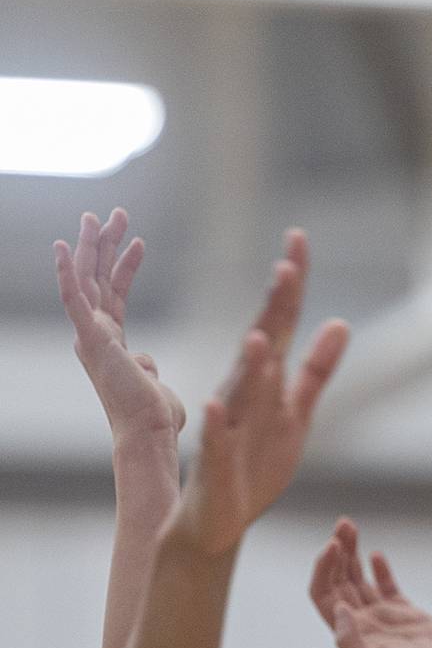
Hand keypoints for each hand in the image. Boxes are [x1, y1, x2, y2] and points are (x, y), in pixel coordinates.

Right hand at [55, 210, 184, 445]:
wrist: (149, 434)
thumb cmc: (155, 418)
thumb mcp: (153, 384)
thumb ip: (147, 368)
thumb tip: (144, 361)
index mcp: (111, 343)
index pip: (115, 294)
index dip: (125, 266)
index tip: (138, 241)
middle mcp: (96, 336)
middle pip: (98, 279)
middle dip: (105, 244)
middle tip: (114, 214)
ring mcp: (91, 336)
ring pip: (87, 280)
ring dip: (92, 247)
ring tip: (98, 216)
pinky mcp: (92, 339)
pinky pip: (74, 299)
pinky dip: (66, 272)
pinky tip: (61, 246)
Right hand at [173, 232, 348, 554]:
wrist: (217, 520)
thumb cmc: (255, 466)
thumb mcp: (297, 414)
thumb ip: (317, 369)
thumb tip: (342, 322)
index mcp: (265, 382)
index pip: (280, 324)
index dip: (291, 286)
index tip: (299, 238)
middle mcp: (243, 396)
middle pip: (262, 345)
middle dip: (274, 309)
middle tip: (286, 265)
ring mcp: (227, 428)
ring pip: (239, 391)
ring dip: (250, 363)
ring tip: (262, 332)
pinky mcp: (216, 464)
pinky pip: (213, 441)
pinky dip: (213, 424)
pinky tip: (212, 405)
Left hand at [310, 519, 431, 647]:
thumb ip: (352, 641)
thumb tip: (339, 610)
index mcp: (351, 635)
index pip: (324, 596)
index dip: (323, 569)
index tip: (333, 547)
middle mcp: (363, 624)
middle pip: (339, 581)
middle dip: (337, 552)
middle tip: (342, 525)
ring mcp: (384, 617)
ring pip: (359, 579)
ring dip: (353, 553)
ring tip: (349, 527)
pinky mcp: (406, 614)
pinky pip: (386, 586)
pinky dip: (380, 569)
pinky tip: (376, 554)